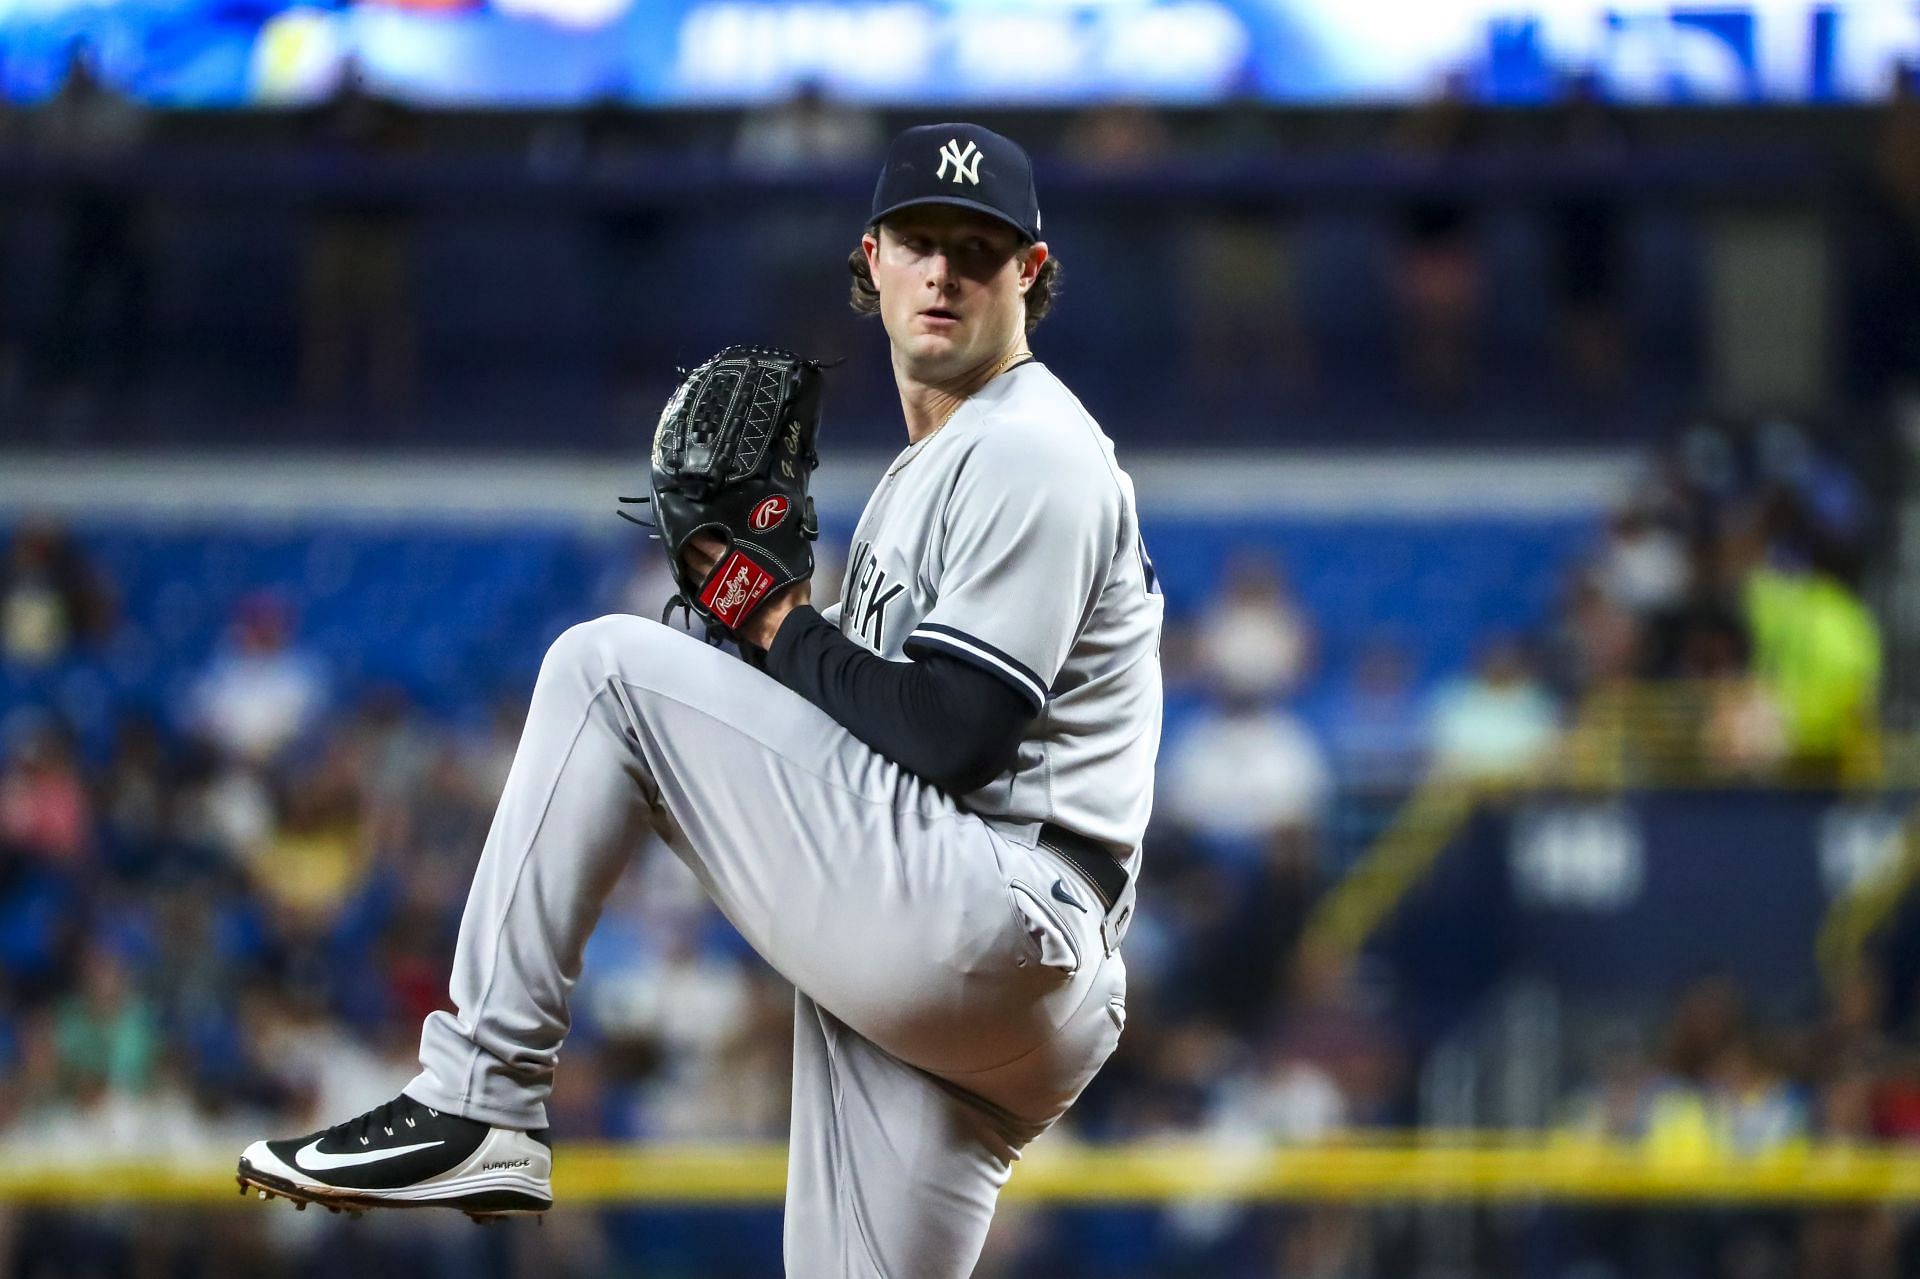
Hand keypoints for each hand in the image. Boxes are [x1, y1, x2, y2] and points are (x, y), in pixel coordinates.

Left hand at [684, 534, 810, 651]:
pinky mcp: (717, 608)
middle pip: (696, 558)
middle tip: (684, 539)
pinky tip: (695, 579)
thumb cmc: (786, 592)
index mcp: (732, 558)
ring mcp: (715, 592)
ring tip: (686, 556)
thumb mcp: (787, 561)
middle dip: (689, 548)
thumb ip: (774, 547)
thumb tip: (773, 533)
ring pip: (695, 575)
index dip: (700, 535)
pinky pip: (700, 593)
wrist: (782, 625)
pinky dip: (695, 584)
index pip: (708, 542)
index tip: (695, 526)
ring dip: (689, 565)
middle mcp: (718, 573)